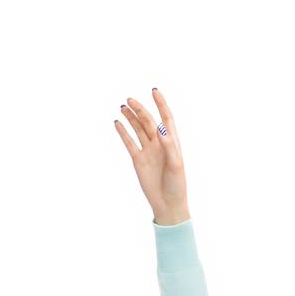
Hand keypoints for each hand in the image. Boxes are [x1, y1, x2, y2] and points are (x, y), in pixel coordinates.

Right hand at [114, 88, 187, 225]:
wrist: (168, 204)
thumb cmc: (177, 186)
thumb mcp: (176, 165)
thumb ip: (169, 145)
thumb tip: (161, 127)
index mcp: (172, 143)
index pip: (166, 119)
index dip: (161, 104)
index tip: (154, 91)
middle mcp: (159, 144)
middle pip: (148, 121)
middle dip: (140, 109)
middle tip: (129, 100)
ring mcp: (148, 151)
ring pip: (138, 129)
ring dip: (130, 118)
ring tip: (122, 107)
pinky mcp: (138, 160)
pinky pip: (129, 142)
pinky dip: (123, 132)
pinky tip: (117, 123)